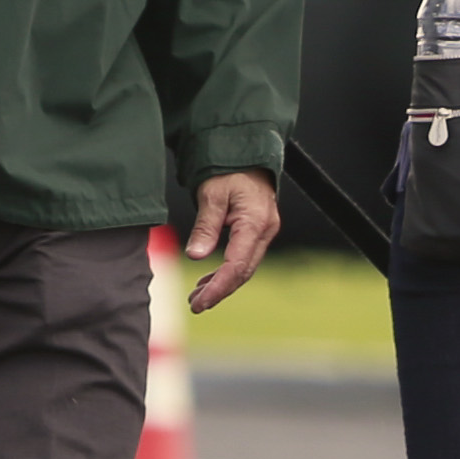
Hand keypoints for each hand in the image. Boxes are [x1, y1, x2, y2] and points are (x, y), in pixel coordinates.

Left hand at [181, 170, 280, 312]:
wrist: (248, 153)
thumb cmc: (230, 169)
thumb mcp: (212, 194)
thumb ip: (206, 226)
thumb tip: (195, 256)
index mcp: (255, 223)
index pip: (236, 265)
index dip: (217, 287)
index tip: (200, 302)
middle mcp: (265, 231)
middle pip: (243, 272)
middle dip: (219, 291)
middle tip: (195, 305)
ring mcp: (264, 232)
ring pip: (245, 268)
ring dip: (222, 284)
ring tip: (197, 296)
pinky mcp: (259, 231)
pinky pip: (244, 258)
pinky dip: (227, 271)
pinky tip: (209, 280)